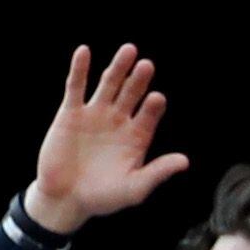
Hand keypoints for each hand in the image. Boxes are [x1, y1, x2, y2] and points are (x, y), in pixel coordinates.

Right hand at [21, 43, 190, 235]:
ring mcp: (95, 114)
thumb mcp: (134, 189)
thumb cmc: (103, 197)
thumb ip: (157, 173)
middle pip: (132, 93)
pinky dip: (79, 69)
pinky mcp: (70, 113)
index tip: (156, 99)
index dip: (153, 106)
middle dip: (139, 80)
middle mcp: (118, 120)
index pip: (149, 114)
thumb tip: (184, 161)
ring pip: (108, 84)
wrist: (65, 199)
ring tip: (128, 51)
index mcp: (137, 136)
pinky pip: (75, 87)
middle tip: (147, 65)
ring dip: (117, 68)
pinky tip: (84, 52)